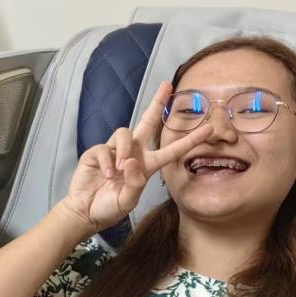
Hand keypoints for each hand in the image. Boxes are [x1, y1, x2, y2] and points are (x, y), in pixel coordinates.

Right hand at [60, 81, 213, 232]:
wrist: (85, 212)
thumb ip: (134, 184)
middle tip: (168, 84)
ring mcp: (114, 151)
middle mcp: (133, 153)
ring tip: (120, 169)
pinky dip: (107, 162)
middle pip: (147, 121)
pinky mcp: (96, 152)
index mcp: (146, 165)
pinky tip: (106, 175)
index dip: (191, 139)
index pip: (172, 150)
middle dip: (157, 102)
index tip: (209, 129)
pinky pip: (104, 148)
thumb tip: (131, 161)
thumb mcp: (127, 202)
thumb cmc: (109, 208)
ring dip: (124, 149)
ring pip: (125, 132)